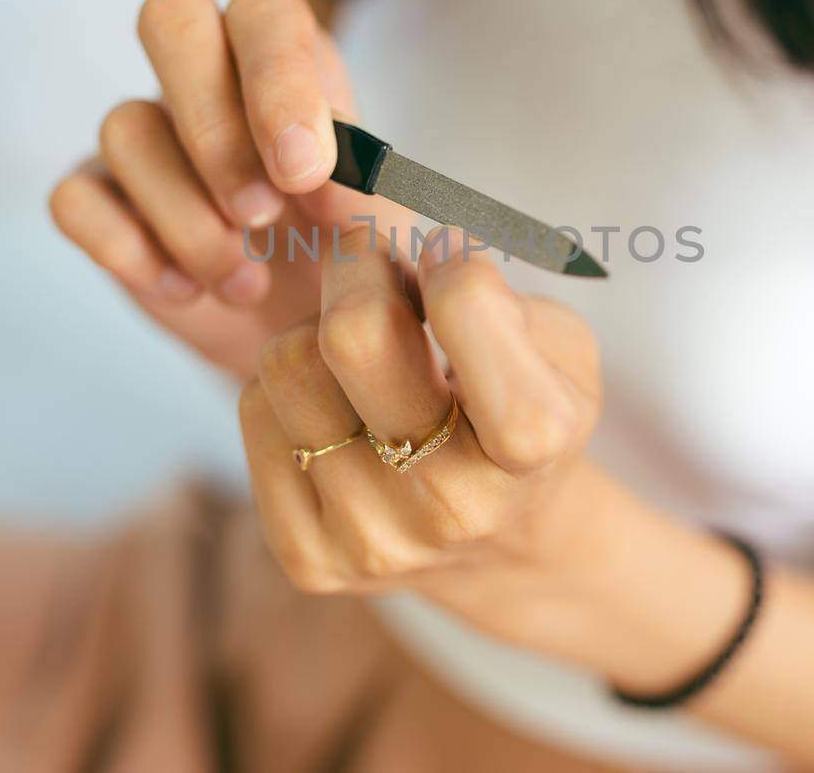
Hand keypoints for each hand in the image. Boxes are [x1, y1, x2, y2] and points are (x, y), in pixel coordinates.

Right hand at [49, 0, 412, 377]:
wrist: (310, 339)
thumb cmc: (350, 260)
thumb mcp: (381, 228)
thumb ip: (361, 188)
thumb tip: (319, 177)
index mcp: (287, 60)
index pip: (264, 13)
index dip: (279, 82)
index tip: (306, 173)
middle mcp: (206, 76)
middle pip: (170, 18)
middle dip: (216, 129)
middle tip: (262, 215)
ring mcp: (145, 133)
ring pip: (124, 126)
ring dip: (188, 219)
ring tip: (245, 283)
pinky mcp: (99, 196)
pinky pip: (74, 199)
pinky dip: (128, 250)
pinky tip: (187, 292)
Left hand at [238, 225, 604, 633]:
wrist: (498, 543)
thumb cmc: (523, 410)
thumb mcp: (558, 345)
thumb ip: (498, 293)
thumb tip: (414, 258)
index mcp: (534, 439)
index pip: (463, 305)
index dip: (446, 259)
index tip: (446, 260)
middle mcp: (453, 504)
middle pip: (351, 333)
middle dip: (357, 267)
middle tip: (374, 261)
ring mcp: (373, 539)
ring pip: (286, 364)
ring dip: (315, 328)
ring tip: (358, 348)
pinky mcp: (307, 556)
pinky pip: (254, 412)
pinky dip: (289, 388)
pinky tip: (335, 406)